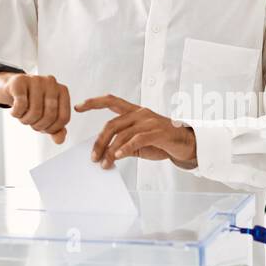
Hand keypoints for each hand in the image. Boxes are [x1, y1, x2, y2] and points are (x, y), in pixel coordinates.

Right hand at [0, 72, 70, 143]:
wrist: (12, 88)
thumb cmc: (32, 102)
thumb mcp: (46, 116)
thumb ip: (56, 129)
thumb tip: (60, 140)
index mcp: (62, 91)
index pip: (63, 118)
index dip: (52, 129)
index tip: (43, 129)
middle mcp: (51, 83)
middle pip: (50, 115)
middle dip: (39, 126)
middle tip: (31, 124)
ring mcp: (36, 80)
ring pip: (35, 111)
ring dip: (26, 121)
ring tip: (23, 118)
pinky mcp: (20, 81)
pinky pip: (21, 104)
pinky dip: (16, 114)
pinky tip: (14, 112)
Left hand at [75, 95, 196, 169]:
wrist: (187, 144)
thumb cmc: (161, 142)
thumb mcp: (138, 142)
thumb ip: (123, 143)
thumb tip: (105, 154)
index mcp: (134, 112)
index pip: (111, 101)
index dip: (93, 102)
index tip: (78, 107)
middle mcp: (140, 113)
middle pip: (111, 124)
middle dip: (99, 142)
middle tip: (93, 157)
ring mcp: (149, 121)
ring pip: (122, 134)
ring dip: (110, 151)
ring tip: (104, 164)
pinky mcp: (157, 132)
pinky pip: (136, 140)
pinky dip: (125, 149)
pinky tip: (117, 157)